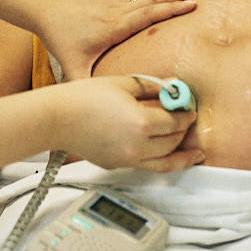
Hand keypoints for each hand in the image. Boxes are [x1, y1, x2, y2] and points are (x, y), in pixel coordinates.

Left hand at [39, 0, 203, 79]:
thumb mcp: (72, 66)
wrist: (44, 11)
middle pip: (155, 0)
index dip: (172, 10)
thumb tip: (97, 106)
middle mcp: (119, 11)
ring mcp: (114, 2)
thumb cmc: (59, 39)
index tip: (194, 5)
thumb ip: (86, 86)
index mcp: (116, 27)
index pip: (149, 16)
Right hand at [50, 75, 203, 170]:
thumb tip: (173, 87)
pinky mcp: (116, 165)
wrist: (57, 118)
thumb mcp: (124, 84)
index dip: (186, 115)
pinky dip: (159, 161)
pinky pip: (145, 165)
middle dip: (184, 133)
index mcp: (142, 124)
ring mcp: (127, 160)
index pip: (176, 123)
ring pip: (163, 163)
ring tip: (193, 156)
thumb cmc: (85, 97)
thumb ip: (153, 87)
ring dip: (180, 157)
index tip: (189, 109)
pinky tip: (163, 155)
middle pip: (173, 143)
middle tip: (189, 123)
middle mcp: (138, 147)